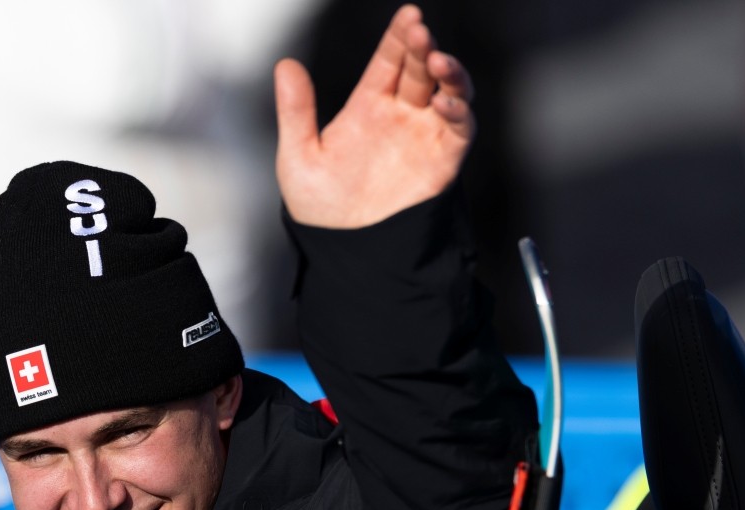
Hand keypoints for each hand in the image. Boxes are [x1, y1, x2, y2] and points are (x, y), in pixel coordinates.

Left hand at [275, 4, 474, 228]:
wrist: (345, 250)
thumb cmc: (319, 207)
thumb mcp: (298, 156)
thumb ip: (296, 111)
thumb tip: (284, 66)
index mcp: (367, 107)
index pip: (388, 61)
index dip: (399, 37)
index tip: (408, 16)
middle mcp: (400, 116)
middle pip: (420, 70)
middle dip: (423, 48)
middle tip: (420, 34)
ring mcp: (422, 136)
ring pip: (448, 92)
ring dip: (449, 73)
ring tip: (439, 61)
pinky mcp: (441, 161)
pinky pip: (459, 129)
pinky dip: (459, 111)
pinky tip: (447, 102)